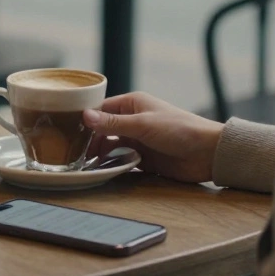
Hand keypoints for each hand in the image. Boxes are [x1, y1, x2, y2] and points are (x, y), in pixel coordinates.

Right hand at [84, 92, 223, 183]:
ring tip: (83, 164)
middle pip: (103, 129)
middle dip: (90, 140)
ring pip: (111, 146)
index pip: (101, 109)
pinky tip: (101, 171)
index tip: (66, 131)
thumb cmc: (179, 130)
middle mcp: (133, 120)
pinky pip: (122, 161)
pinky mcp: (144, 158)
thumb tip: (84, 116)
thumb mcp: (143, 125)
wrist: (208, 154)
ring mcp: (138, 140)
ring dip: (99, 154)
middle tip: (72, 153)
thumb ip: (113, 123)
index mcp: (132, 104)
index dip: (85, 119)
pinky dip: (112, 165)